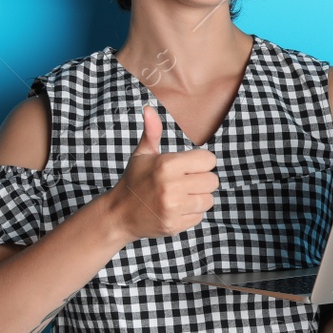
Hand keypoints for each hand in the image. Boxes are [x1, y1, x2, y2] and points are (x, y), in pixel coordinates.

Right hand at [104, 104, 218, 241]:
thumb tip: (148, 108)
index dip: (201, 163)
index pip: (209, 160)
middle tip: (184, 182)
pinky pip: (199, 217)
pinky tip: (175, 209)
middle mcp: (171, 186)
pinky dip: (190, 214)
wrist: (119, 214)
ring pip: (208, 200)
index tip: (189, 167)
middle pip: (212, 181)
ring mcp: (172, 208)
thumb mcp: (142, 154)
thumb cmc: (134, 180)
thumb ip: (151, 132)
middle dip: (201, 181)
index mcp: (167, 165)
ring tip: (180, 196)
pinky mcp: (174, 225)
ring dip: (198, 198)